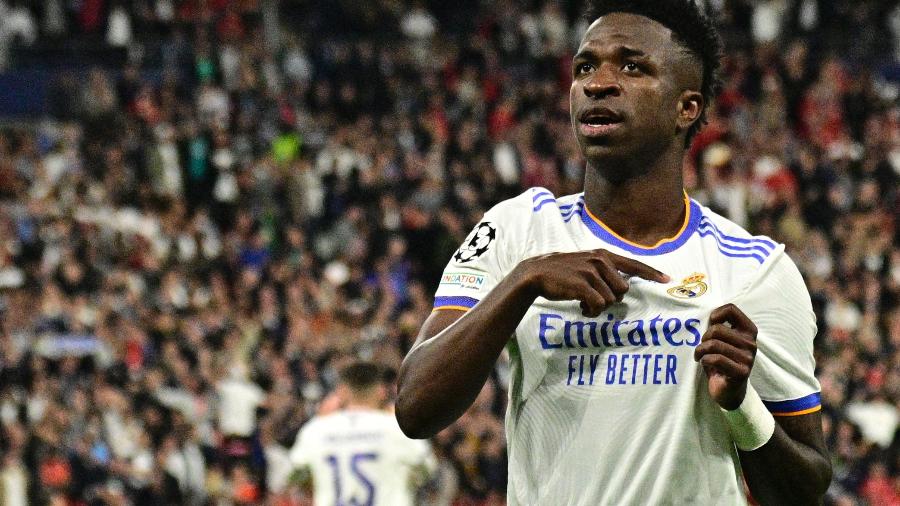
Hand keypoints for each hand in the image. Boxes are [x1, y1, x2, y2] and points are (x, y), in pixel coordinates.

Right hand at [513, 249, 669, 316]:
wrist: (536, 273)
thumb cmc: (562, 272)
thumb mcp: (584, 264)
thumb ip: (603, 270)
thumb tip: (621, 288)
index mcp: (602, 255)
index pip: (633, 263)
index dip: (651, 273)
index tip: (667, 280)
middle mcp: (600, 261)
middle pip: (623, 289)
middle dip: (611, 299)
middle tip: (593, 299)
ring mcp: (591, 272)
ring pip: (611, 300)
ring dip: (598, 307)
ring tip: (584, 303)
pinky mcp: (582, 285)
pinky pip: (598, 305)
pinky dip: (591, 311)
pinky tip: (581, 309)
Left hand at [693, 304, 757, 409]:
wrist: (729, 390)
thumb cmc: (722, 361)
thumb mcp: (722, 341)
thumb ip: (720, 327)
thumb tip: (708, 315)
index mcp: (749, 331)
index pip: (731, 309)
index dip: (716, 314)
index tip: (709, 324)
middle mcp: (751, 343)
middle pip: (717, 329)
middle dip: (704, 338)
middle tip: (702, 347)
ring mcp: (748, 358)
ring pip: (714, 344)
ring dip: (700, 350)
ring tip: (700, 355)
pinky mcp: (741, 372)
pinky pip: (715, 359)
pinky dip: (704, 360)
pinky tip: (704, 363)